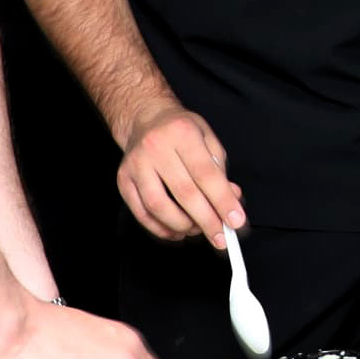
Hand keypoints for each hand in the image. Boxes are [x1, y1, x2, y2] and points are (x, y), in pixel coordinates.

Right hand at [117, 104, 244, 243]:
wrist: (145, 119)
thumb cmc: (181, 131)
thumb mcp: (208, 140)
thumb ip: (221, 171)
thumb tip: (232, 202)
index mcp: (183, 133)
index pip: (206, 173)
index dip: (222, 201)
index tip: (236, 221)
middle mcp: (156, 147)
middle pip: (184, 193)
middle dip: (206, 221)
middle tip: (221, 238)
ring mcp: (136, 165)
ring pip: (159, 206)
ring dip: (182, 226)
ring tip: (197, 230)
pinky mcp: (124, 180)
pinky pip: (141, 212)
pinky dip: (160, 228)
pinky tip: (176, 231)